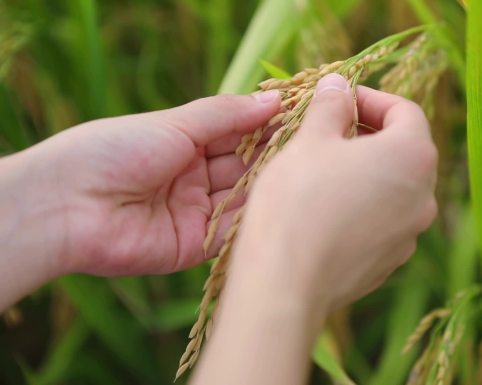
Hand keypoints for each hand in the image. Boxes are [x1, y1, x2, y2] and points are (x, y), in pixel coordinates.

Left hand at [5, 91, 280, 276]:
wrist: (69, 204)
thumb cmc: (116, 150)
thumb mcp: (176, 123)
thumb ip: (227, 114)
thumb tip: (275, 98)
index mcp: (184, 143)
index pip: (236, 133)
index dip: (266, 126)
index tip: (302, 116)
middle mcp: (192, 177)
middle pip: (243, 166)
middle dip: (272, 157)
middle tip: (310, 147)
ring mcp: (194, 212)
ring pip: (242, 198)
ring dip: (266, 187)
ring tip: (300, 175)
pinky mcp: (193, 246)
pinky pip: (231, 232)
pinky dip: (252, 220)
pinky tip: (277, 206)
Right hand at [232, 74, 437, 312]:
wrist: (285, 281)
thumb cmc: (298, 199)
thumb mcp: (310, 139)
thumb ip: (331, 105)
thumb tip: (339, 84)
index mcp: (414, 156)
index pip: (406, 111)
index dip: (371, 99)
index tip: (339, 99)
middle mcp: (425, 196)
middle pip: (403, 151)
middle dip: (366, 135)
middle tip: (326, 132)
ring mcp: (410, 234)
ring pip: (391, 189)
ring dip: (363, 172)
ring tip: (321, 172)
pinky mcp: (389, 262)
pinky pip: (381, 222)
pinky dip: (360, 207)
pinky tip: (324, 210)